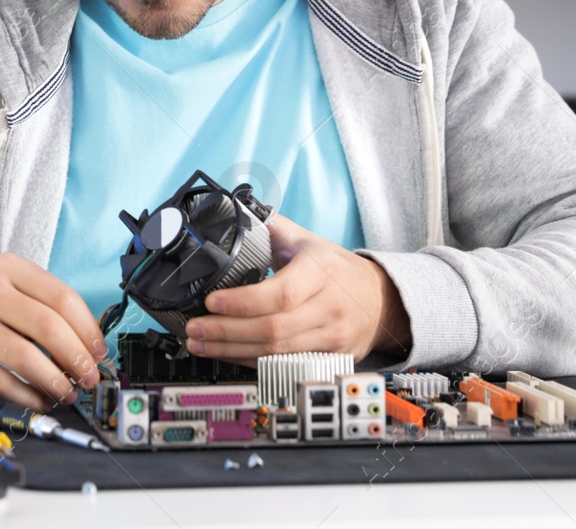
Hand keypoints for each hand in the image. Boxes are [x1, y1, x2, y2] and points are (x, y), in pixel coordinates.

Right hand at [0, 253, 105, 411]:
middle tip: (88, 377)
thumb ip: (40, 304)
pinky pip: (2, 381)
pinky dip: (28, 396)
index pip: (62, 297)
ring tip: (66, 393)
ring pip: (27, 358)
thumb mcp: (2, 284)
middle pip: (49, 327)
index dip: (88, 329)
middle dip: (77, 358)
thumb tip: (86, 344)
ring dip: (55, 382)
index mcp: (8, 269)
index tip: (98, 351)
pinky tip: (39, 400)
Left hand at [182, 215, 410, 365]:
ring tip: (200, 343)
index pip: (281, 293)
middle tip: (195, 328)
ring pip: (275, 352)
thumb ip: (270, 226)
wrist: (380, 301)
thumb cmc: (337, 269)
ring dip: (231, 350)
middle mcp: (328, 306)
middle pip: (273, 329)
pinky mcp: (327, 358)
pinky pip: (282, 365)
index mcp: (321, 271)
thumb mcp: (307, 241)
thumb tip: (232, 212)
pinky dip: (249, 361)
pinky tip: (226, 355)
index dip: (243, 302)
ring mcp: (330, 337)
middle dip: (227, 332)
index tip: (212, 301)